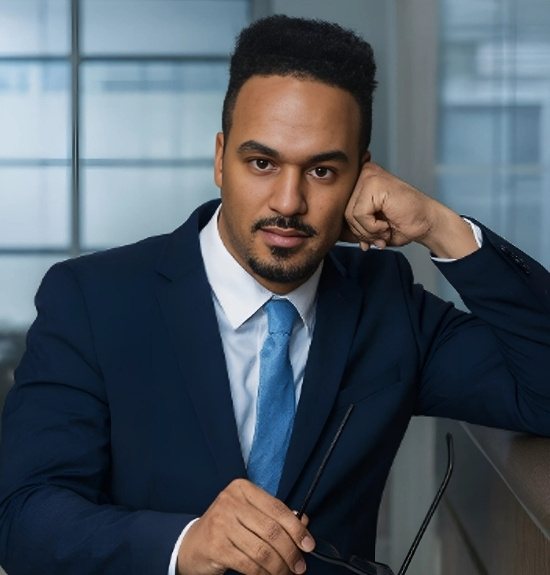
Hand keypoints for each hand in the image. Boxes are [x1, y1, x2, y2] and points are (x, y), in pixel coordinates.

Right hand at [177, 479, 314, 574]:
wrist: (191, 544)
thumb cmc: (226, 527)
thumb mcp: (248, 514)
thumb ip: (273, 516)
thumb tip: (303, 522)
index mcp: (242, 488)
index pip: (277, 508)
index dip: (296, 528)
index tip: (308, 545)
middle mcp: (230, 501)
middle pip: (272, 530)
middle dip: (290, 552)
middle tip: (299, 566)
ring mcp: (221, 523)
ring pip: (262, 550)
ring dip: (279, 567)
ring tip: (285, 573)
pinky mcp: (216, 546)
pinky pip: (249, 564)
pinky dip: (263, 574)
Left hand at [341, 162, 478, 258]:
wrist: (427, 223)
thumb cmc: (401, 223)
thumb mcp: (369, 225)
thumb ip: (350, 225)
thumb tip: (331, 231)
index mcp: (360, 179)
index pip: (341, 208)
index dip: (354, 229)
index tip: (370, 238)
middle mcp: (363, 172)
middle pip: (344, 212)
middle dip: (361, 231)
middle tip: (379, 237)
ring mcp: (369, 175)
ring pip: (350, 214)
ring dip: (367, 231)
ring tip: (384, 230)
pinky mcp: (375, 183)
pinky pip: (359, 214)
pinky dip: (372, 227)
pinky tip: (386, 225)